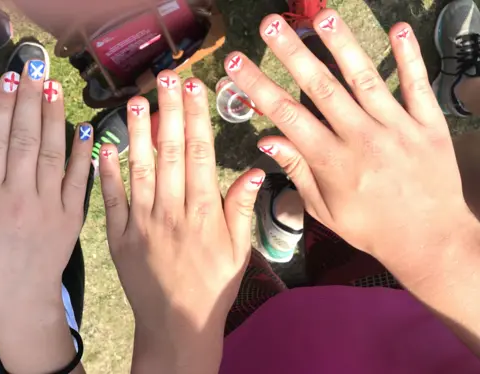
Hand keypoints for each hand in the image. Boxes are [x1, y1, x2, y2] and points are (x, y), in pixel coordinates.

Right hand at [0, 68, 91, 372]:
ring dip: (53, 117)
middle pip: (24, 140)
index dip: (2, 107)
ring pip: (51, 153)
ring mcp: (48, 206)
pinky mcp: (72, 216)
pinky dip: (83, 153)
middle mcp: (18, 196)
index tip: (9, 79)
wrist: (19, 296)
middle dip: (29, 100)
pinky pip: (78, 180)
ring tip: (54, 88)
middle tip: (33, 69)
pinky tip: (85, 127)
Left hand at [99, 72, 263, 372]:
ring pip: (139, 169)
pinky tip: (105, 144)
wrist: (176, 325)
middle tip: (166, 79)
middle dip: (169, 112)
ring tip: (137, 100)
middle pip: (169, 153)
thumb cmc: (213, 287)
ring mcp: (141, 223)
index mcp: (203, 212)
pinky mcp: (118, 237)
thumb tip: (254, 170)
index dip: (196, 118)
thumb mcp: (239, 251)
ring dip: (138, 132)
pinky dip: (107, 171)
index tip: (194, 89)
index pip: (199, 154)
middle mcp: (171, 211)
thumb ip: (241, 210)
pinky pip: (112, 199)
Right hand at [225, 12, 477, 258]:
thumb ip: (297, 170)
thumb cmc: (371, 228)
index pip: (286, 116)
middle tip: (272, 24)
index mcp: (332, 162)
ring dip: (342, 45)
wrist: (430, 241)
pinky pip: (417, 86)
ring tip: (321, 16)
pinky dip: (409, 58)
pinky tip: (399, 29)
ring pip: (364, 79)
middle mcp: (361, 138)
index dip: (258, 86)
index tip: (236, 64)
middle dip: (292, 53)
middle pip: (321, 88)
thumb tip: (266, 139)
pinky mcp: (428, 125)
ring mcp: (397, 128)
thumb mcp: (324, 209)